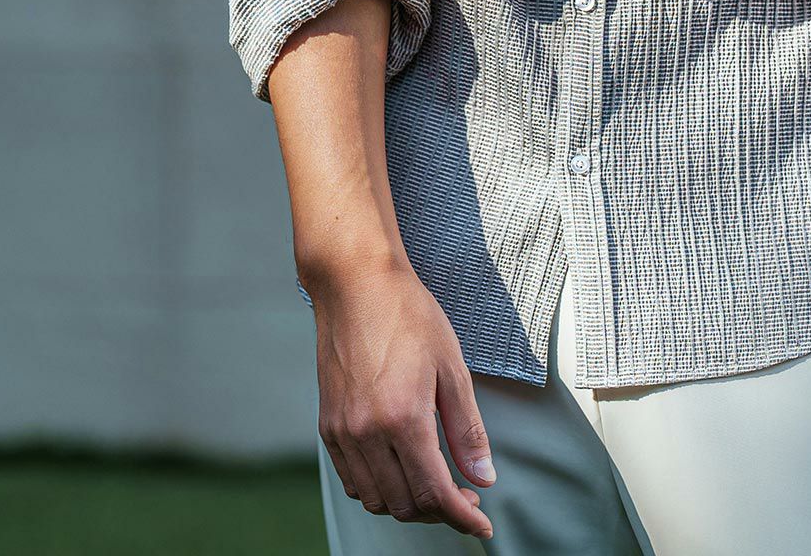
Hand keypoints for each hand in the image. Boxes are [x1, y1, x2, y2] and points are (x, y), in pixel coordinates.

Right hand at [310, 251, 497, 539]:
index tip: (481, 526)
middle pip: (405, 504)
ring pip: (376, 499)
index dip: (462, 518)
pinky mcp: (327, 425)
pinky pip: (352, 480)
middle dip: (440, 510)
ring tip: (434, 481)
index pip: (434, 493)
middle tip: (464, 495)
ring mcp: (342, 432)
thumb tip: (482, 478)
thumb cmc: (408, 314)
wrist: (356, 283)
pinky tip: (399, 468)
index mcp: (403, 418)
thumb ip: (467, 429)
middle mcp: (367, 433)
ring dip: (408, 502)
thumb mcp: (452, 366)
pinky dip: (377, 488)